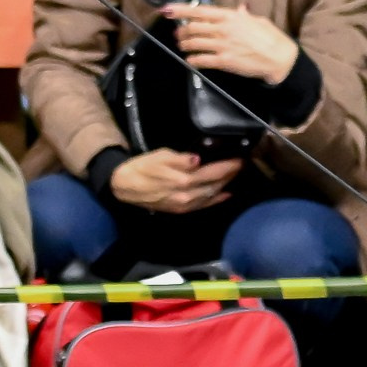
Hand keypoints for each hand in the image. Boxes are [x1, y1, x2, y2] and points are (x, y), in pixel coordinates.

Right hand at [107, 148, 246, 214]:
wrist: (125, 186)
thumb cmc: (143, 166)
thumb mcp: (161, 156)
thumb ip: (181, 159)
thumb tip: (197, 159)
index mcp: (183, 180)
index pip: (213, 172)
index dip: (228, 166)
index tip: (240, 158)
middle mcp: (187, 195)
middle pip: (215, 184)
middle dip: (230, 175)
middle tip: (241, 164)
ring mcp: (185, 204)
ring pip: (211, 195)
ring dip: (225, 185)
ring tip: (234, 175)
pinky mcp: (181, 210)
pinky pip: (203, 205)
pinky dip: (216, 200)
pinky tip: (226, 194)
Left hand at [163, 0, 301, 83]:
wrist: (279, 58)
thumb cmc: (271, 37)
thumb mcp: (258, 21)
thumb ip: (244, 15)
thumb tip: (240, 9)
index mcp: (230, 16)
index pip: (200, 11)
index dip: (181, 11)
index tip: (167, 10)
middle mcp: (223, 29)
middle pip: (193, 28)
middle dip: (182, 31)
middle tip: (178, 33)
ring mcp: (222, 46)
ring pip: (194, 43)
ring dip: (185, 44)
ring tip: (182, 45)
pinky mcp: (224, 62)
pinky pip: (202, 60)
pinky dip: (193, 60)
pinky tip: (190, 60)